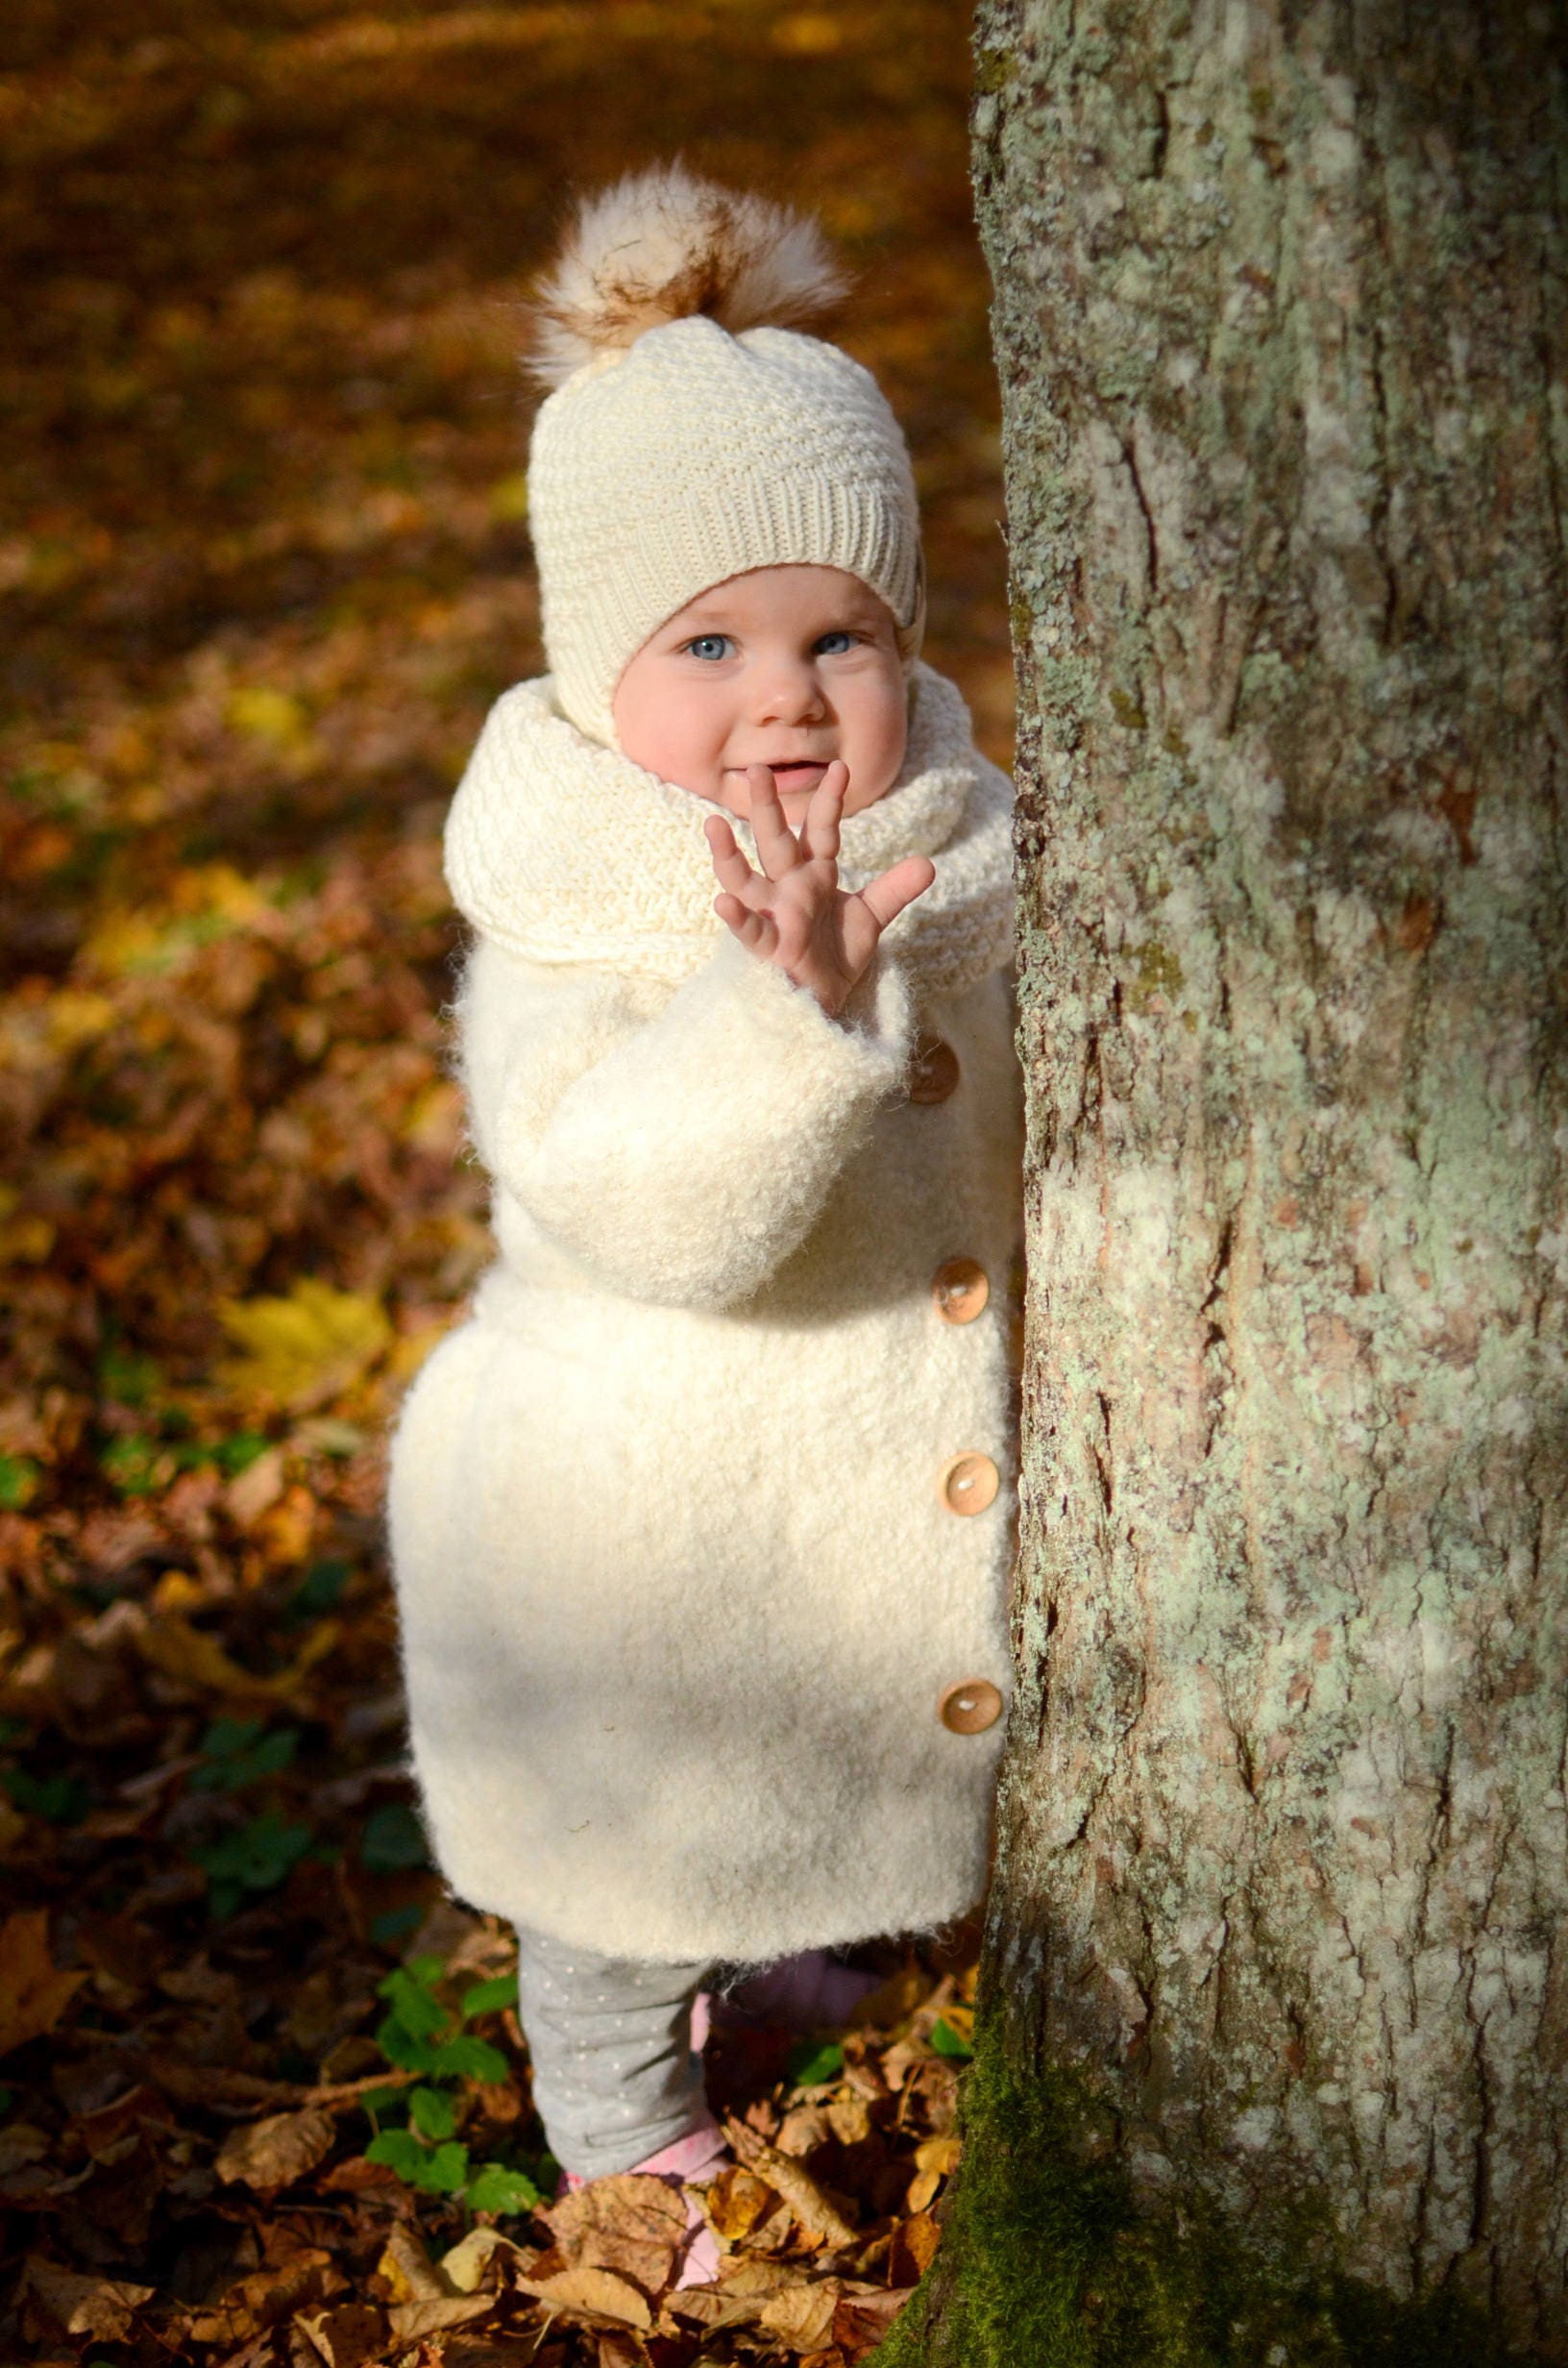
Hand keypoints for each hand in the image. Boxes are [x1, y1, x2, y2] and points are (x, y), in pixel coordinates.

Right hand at [704, 762, 934, 1018]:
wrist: (823, 1001)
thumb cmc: (835, 956)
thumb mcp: (870, 919)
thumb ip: (894, 890)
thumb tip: (929, 863)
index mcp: (815, 876)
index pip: (821, 831)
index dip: (829, 801)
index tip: (840, 767)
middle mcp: (789, 889)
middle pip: (775, 842)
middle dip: (767, 808)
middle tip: (756, 769)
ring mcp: (774, 916)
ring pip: (746, 880)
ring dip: (728, 855)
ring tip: (713, 824)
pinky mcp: (769, 947)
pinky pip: (750, 931)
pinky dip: (737, 918)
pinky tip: (722, 903)